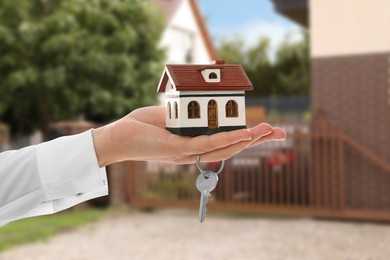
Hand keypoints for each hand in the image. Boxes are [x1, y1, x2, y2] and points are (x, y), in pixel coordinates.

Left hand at [92, 106, 285, 165]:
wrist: (117, 137)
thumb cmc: (141, 126)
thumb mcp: (169, 115)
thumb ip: (188, 114)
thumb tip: (202, 104)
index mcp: (194, 144)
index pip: (226, 142)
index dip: (247, 138)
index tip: (267, 131)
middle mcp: (194, 152)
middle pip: (231, 147)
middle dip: (256, 140)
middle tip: (280, 132)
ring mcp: (187, 153)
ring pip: (223, 148)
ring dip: (246, 140)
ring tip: (267, 131)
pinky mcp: (177, 150)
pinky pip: (205, 145)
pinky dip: (226, 139)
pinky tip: (242, 134)